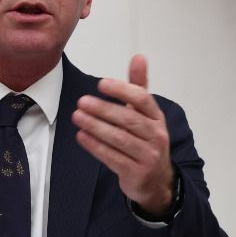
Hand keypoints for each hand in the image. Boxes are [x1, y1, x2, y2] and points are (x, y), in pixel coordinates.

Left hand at [73, 55, 174, 214]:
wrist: (156, 180)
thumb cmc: (146, 140)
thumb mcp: (146, 114)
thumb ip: (138, 86)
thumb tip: (139, 57)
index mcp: (158, 118)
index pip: (143, 99)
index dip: (122, 90)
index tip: (102, 84)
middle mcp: (156, 136)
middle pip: (128, 119)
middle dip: (103, 110)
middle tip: (81, 102)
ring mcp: (148, 156)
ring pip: (119, 139)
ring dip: (96, 127)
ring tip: (77, 116)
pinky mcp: (136, 173)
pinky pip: (113, 158)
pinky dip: (96, 146)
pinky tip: (82, 136)